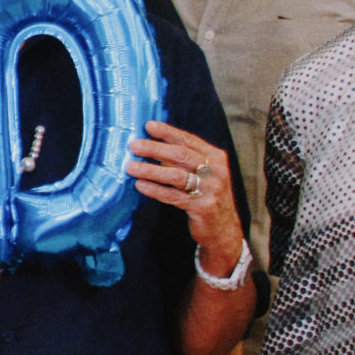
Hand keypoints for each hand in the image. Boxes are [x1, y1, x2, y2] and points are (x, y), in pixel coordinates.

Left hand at [127, 122, 245, 276]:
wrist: (223, 228)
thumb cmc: (206, 196)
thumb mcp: (203, 174)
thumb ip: (184, 160)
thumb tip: (151, 146)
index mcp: (216, 158)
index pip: (189, 140)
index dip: (168, 132)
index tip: (148, 126)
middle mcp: (216, 171)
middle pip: (181, 155)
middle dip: (155, 148)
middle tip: (134, 145)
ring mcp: (211, 189)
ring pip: (176, 175)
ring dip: (150, 170)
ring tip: (131, 167)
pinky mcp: (203, 207)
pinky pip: (174, 196)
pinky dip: (155, 189)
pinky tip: (140, 185)